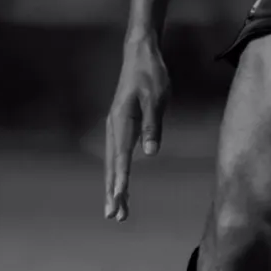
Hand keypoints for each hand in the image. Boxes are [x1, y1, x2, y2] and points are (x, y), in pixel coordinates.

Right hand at [102, 34, 169, 220]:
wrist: (139, 55)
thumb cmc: (151, 75)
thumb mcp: (157, 98)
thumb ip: (153, 125)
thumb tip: (150, 153)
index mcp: (122, 120)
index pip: (122, 155)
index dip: (121, 177)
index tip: (119, 196)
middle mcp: (114, 127)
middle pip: (113, 165)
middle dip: (114, 191)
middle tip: (115, 216)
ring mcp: (116, 128)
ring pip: (113, 163)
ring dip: (114, 187)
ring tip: (117, 212)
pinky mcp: (121, 127)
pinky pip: (118, 156)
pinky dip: (118, 174)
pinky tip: (120, 188)